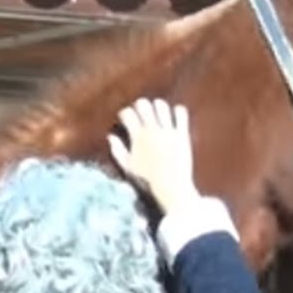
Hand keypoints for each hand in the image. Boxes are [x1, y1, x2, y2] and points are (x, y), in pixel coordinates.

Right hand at [107, 97, 200, 213]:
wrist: (171, 188)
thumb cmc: (147, 180)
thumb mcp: (127, 167)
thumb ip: (117, 150)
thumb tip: (110, 136)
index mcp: (137, 137)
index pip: (127, 113)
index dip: (125, 114)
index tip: (126, 119)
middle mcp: (152, 130)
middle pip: (143, 104)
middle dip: (140, 106)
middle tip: (142, 114)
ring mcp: (168, 131)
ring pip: (161, 105)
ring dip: (158, 107)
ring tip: (158, 114)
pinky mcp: (182, 134)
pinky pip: (181, 113)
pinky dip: (177, 111)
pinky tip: (175, 117)